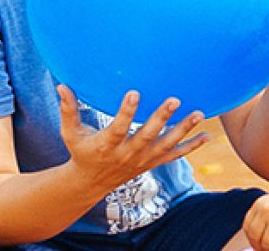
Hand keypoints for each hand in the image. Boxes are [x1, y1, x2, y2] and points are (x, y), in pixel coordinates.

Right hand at [57, 85, 206, 190]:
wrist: (90, 183)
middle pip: (147, 135)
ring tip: (200, 114)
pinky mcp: (152, 163)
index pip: (118, 127)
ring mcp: (142, 160)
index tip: (134, 92)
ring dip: (184, 130)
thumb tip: (61, 85)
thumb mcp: (70, 133)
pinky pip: (175, 156)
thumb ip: (68, 110)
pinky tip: (207, 136)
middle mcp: (127, 154)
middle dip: (161, 118)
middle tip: (175, 99)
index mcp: (106, 145)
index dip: (126, 111)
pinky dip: (191, 147)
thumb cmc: (80, 151)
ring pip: (166, 145)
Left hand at [243, 188, 268, 250]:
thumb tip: (256, 240)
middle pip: (255, 237)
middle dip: (260, 246)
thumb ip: (262, 217)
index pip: (247, 227)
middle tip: (267, 248)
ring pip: (267, 246)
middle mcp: (266, 212)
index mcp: (260, 205)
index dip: (251, 238)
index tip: (256, 243)